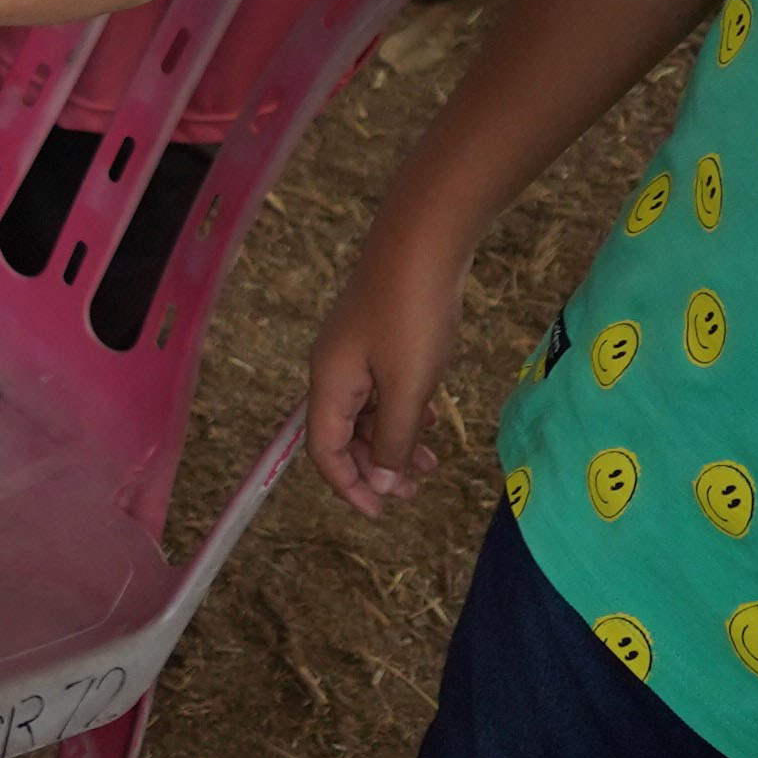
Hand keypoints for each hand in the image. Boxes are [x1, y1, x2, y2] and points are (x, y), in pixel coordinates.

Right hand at [298, 229, 475, 517]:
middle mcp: (334, 372)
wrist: (422, 244)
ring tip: (431, 462)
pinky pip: (383, 390)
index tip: (382, 513)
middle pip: (345, 436)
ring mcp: (356, 354)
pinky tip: (432, 417)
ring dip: (395, 441)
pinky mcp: (379, 339)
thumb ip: (394, 437)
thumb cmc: (412, 317)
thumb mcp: (408, 387)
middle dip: (377, 467)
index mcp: (330, 386)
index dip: (350, 487)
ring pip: (368, 413)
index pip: (325, 453)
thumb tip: (382, 481)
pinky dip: (403, 412)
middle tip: (416, 491)